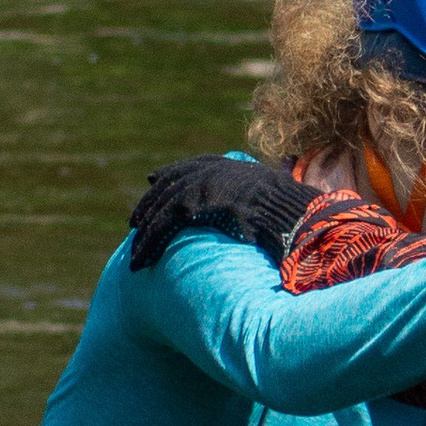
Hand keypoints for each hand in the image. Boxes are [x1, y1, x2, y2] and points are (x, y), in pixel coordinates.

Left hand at [127, 152, 309, 273]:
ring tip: (135, 257)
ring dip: (146, 235)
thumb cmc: (291, 211)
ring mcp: (201, 183)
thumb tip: (267, 202)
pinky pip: (165, 223)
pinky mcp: (193, 202)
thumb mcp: (275, 195)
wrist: (291, 210)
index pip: (191, 166)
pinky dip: (151, 242)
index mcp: (230, 166)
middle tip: (134, 223)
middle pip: (169, 186)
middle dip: (149, 205)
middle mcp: (212, 170)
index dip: (170, 173)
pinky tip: (143, 259)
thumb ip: (262, 195)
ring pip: (162, 208)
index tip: (153, 180)